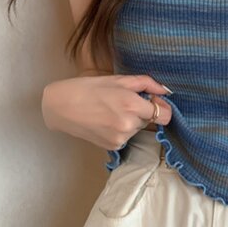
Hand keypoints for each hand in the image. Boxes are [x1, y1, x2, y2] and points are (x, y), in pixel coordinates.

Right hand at [41, 74, 171, 150]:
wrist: (61, 106)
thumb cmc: (89, 88)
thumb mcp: (119, 80)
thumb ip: (147, 84)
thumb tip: (166, 91)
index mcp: (132, 105)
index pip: (166, 115)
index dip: (161, 107)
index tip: (152, 101)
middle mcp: (129, 124)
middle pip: (150, 120)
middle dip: (142, 111)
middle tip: (122, 102)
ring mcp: (121, 138)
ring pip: (138, 129)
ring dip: (131, 120)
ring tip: (110, 111)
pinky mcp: (113, 146)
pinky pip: (127, 137)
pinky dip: (121, 130)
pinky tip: (106, 121)